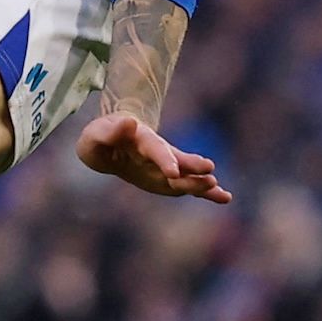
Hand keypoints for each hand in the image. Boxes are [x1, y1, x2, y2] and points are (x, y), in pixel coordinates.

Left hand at [76, 111, 231, 203]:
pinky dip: (207, 192)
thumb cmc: (100, 139)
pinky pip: (190, 185)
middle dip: (191, 166)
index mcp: (140, 140)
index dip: (164, 159)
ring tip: (219, 189)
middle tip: (209, 170)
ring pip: (187, 173)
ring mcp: (168, 164)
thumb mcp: (96, 136)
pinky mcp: (171, 178)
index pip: (154, 149)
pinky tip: (225, 197)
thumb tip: (129, 123)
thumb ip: (109, 132)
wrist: (111, 141)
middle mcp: (159, 151)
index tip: (173, 171)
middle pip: (177, 158)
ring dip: (201, 180)